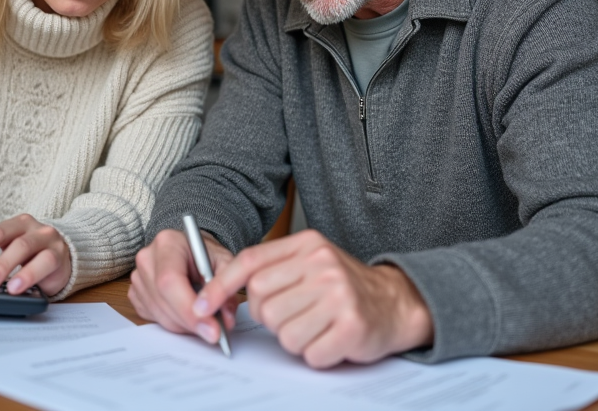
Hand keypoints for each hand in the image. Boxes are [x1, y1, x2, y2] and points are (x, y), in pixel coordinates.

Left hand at [0, 214, 72, 296]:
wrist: (68, 259)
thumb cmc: (35, 258)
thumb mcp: (14, 253)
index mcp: (16, 225)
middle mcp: (31, 227)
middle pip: (3, 236)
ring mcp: (46, 238)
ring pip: (23, 246)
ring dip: (5, 266)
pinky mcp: (59, 254)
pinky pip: (44, 262)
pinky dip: (28, 275)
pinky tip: (17, 287)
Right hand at [128, 228, 237, 341]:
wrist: (189, 250)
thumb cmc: (205, 254)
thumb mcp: (224, 262)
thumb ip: (227, 288)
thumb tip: (226, 321)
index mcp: (168, 243)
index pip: (170, 281)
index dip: (189, 309)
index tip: (212, 329)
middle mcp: (147, 259)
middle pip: (163, 301)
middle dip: (191, 322)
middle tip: (215, 333)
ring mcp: (138, 277)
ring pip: (159, 314)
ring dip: (185, 326)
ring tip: (204, 320)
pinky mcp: (135, 293)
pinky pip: (153, 318)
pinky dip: (174, 324)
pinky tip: (187, 313)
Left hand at [193, 229, 432, 368]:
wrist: (395, 302)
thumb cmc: (342, 285)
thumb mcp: (309, 261)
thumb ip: (271, 267)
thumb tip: (216, 289)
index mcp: (307, 244)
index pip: (250, 263)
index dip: (219, 287)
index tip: (201, 306)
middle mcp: (322, 265)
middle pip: (262, 304)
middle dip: (273, 319)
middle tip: (298, 315)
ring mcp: (339, 296)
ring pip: (283, 334)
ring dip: (296, 339)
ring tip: (317, 326)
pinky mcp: (352, 327)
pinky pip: (309, 353)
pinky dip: (316, 354)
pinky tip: (331, 339)